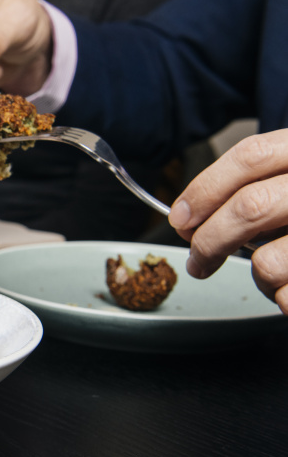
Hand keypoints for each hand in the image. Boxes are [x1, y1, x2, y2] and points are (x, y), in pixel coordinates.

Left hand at [168, 130, 287, 313]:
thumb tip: (192, 218)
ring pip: (269, 261)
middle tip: (198, 261)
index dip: (205, 188)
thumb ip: (264, 187)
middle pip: (251, 206)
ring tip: (277, 275)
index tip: (180, 218)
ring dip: (260, 278)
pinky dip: (286, 301)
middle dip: (210, 240)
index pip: (252, 155)